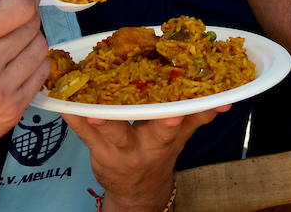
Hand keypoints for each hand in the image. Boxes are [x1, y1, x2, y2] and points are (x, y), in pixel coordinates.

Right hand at [0, 0, 49, 169]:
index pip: (18, 7)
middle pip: (31, 25)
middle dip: (24, 13)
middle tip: (12, 15)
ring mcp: (0, 95)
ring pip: (40, 48)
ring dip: (29, 37)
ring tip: (9, 41)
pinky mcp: (10, 113)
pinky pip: (40, 75)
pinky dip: (32, 63)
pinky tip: (13, 63)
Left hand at [64, 106, 227, 211]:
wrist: (137, 191)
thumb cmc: (159, 154)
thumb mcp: (181, 138)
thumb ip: (200, 115)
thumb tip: (228, 99)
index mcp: (164, 140)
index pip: (173, 127)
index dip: (179, 117)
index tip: (181, 110)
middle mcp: (142, 146)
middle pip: (146, 132)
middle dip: (144, 122)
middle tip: (146, 109)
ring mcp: (117, 149)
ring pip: (109, 132)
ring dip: (98, 118)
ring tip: (87, 103)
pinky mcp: (96, 148)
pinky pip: (82, 133)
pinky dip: (73, 116)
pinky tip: (63, 101)